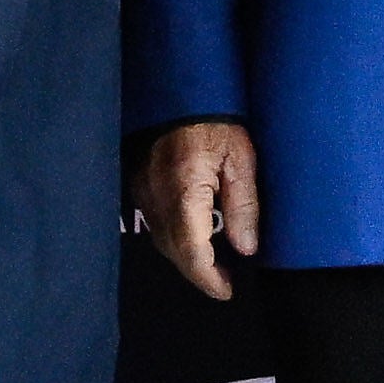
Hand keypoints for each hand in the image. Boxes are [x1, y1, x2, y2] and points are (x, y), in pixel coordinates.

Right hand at [138, 118, 260, 300]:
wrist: (179, 91)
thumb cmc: (215, 121)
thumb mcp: (241, 159)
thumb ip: (243, 205)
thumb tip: (245, 248)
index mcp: (185, 190)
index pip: (192, 251)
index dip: (208, 279)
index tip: (227, 291)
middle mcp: (157, 196)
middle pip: (174, 252)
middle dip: (199, 273)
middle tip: (225, 283)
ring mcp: (142, 191)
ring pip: (162, 241)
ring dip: (186, 259)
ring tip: (215, 266)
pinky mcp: (137, 185)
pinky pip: (155, 224)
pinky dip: (175, 240)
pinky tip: (195, 239)